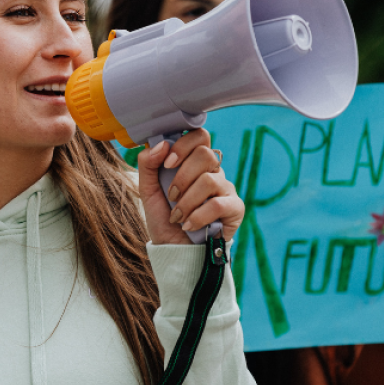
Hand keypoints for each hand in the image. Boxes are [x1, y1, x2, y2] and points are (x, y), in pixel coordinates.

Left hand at [136, 128, 243, 244]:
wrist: (174, 248)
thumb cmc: (164, 217)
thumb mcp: (148, 190)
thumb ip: (148, 164)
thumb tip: (161, 144)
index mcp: (194, 162)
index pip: (200, 136)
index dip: (183, 145)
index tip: (167, 164)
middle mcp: (213, 171)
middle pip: (205, 154)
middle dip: (182, 177)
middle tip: (171, 195)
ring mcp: (226, 189)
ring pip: (209, 180)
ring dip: (186, 201)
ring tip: (177, 216)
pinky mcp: (235, 208)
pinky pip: (217, 204)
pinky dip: (197, 217)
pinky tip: (188, 226)